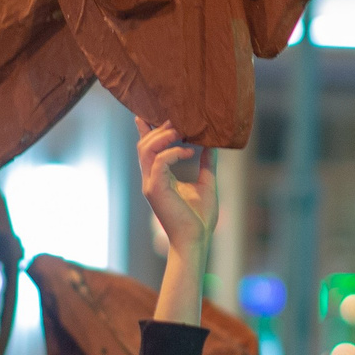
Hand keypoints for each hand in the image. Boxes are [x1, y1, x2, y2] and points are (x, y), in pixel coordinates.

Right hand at [137, 119, 215, 326]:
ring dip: (163, 137)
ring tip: (180, 132)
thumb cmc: (200, 218)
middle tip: (176, 122)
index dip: (145, 132)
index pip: (148, 150)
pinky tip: (188, 151)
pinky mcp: (155, 190)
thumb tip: (212, 144)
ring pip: (146, 151)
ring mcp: (151, 184)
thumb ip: (206, 163)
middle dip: (157, 130)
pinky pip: (159, 162)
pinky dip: (173, 153)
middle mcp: (151, 180)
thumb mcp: (207, 183)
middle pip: (144, 146)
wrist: (196, 239)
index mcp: (160, 178)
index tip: (143, 115)